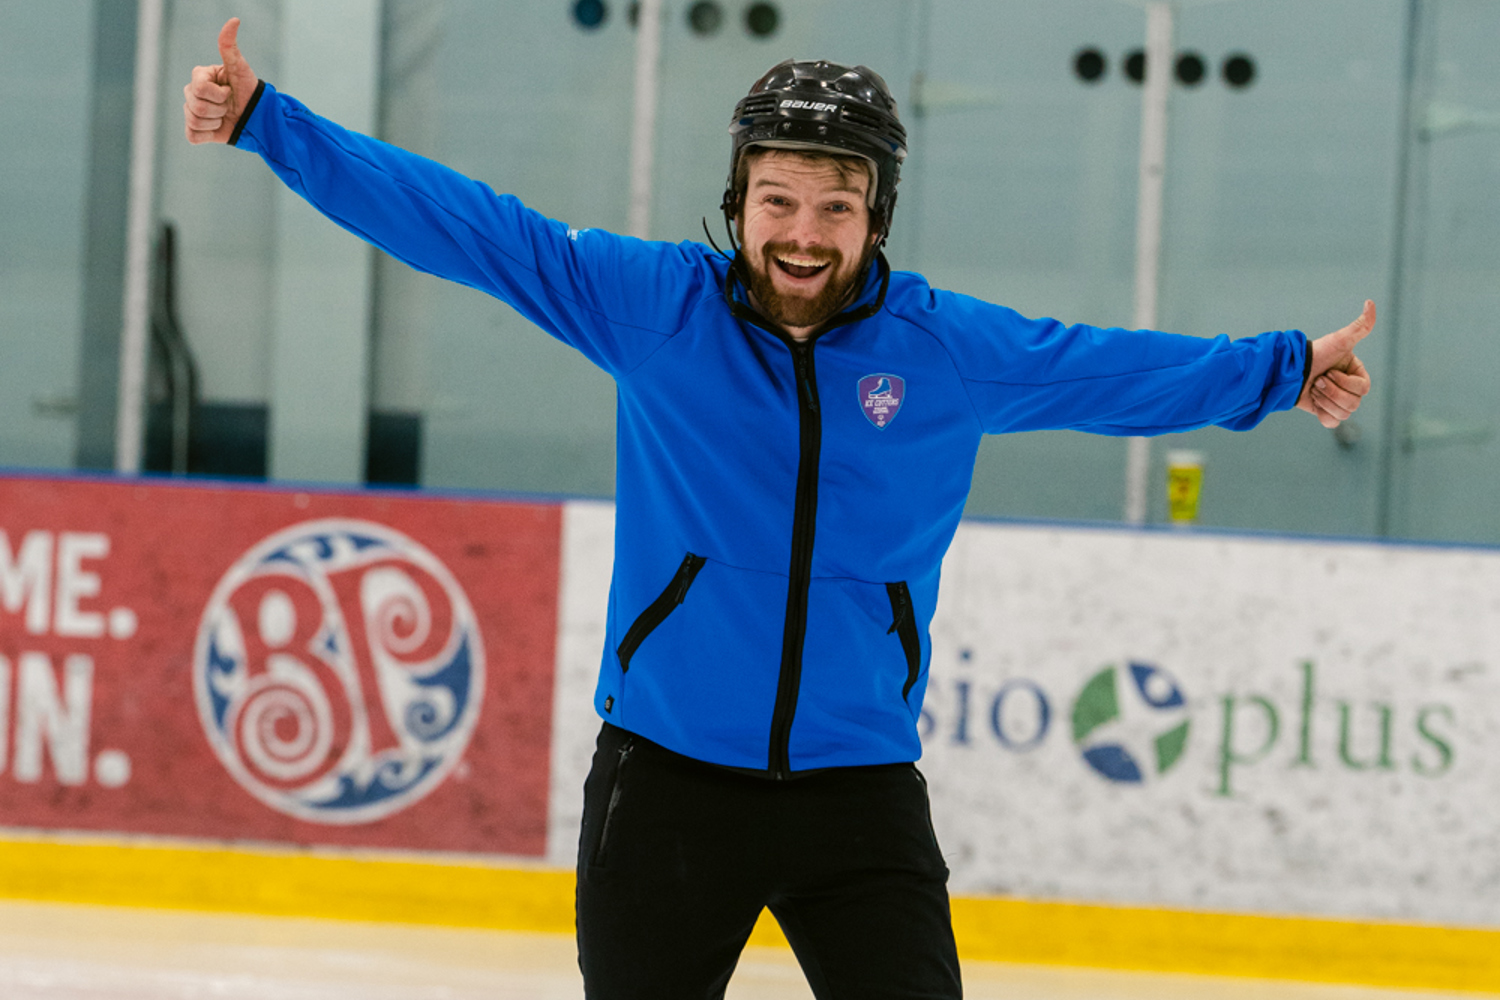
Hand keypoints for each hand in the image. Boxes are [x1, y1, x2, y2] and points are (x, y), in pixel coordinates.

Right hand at [183, 18, 257, 144]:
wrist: (257, 117)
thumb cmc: (248, 90)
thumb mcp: (240, 68)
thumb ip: (230, 46)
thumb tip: (234, 20)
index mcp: (199, 77)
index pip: (198, 87)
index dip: (218, 93)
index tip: (230, 91)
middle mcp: (191, 93)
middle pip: (195, 105)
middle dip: (219, 108)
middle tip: (229, 106)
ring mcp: (192, 112)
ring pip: (194, 121)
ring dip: (216, 122)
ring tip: (226, 117)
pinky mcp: (195, 131)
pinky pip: (193, 135)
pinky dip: (209, 135)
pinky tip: (219, 129)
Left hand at [1296, 300, 1373, 428]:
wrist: (1288, 369)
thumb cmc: (1314, 353)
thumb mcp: (1339, 341)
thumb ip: (1359, 326)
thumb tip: (1370, 302)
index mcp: (1357, 374)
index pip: (1362, 389)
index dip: (1343, 383)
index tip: (1328, 372)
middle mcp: (1350, 388)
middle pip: (1353, 404)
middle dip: (1331, 392)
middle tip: (1317, 381)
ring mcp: (1337, 401)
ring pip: (1343, 414)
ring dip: (1324, 401)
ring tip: (1313, 388)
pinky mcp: (1324, 412)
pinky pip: (1332, 423)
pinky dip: (1322, 414)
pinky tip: (1313, 402)